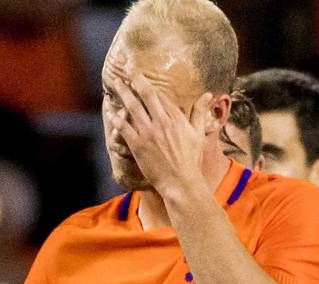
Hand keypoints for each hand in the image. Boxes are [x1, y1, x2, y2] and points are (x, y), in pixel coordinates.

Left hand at [109, 72, 211, 197]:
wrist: (181, 183)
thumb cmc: (191, 160)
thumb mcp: (198, 134)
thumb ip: (199, 113)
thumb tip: (207, 95)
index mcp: (176, 118)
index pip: (160, 95)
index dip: (148, 83)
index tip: (139, 74)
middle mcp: (162, 122)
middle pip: (146, 94)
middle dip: (135, 78)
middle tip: (125, 66)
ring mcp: (149, 134)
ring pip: (133, 107)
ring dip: (123, 93)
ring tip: (116, 83)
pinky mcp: (138, 146)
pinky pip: (124, 128)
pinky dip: (116, 119)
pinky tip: (111, 112)